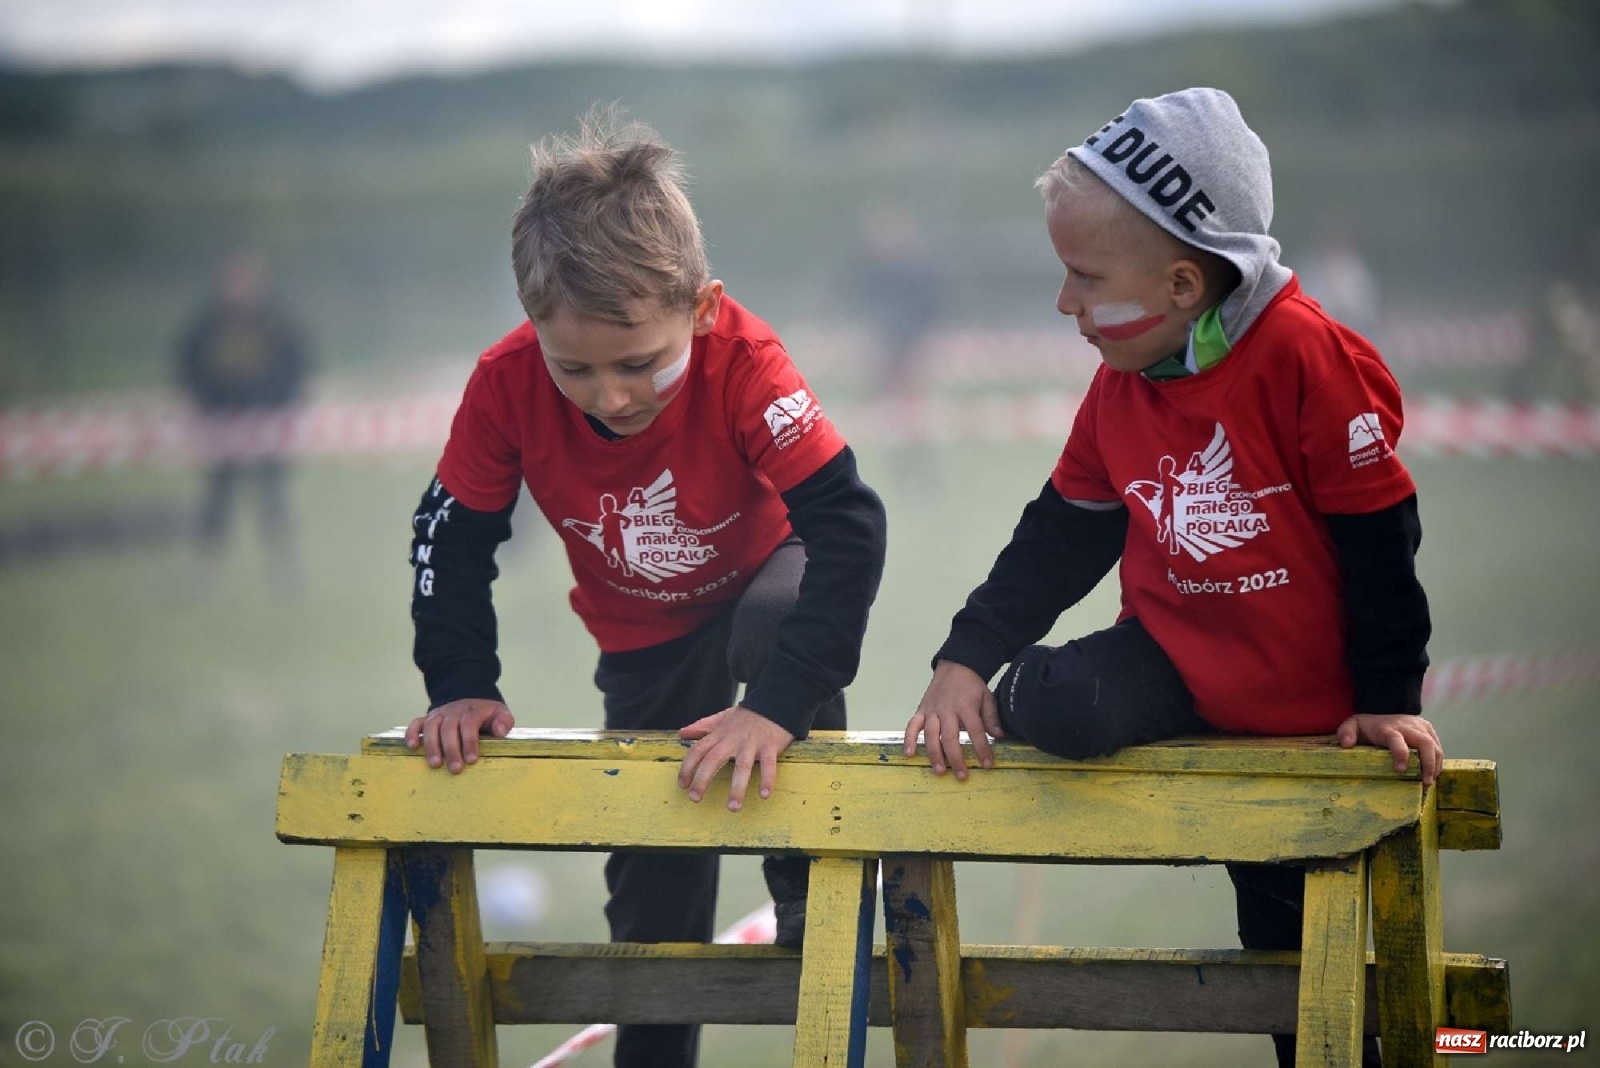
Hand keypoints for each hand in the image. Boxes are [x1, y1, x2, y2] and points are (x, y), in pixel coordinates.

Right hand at [405, 698, 514, 772]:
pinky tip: (412, 747)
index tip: (472, 760)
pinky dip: (411, 733)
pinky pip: (416, 723)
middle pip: (449, 728)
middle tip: (455, 769)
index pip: (469, 724)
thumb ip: (504, 721)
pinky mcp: (427, 718)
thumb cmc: (486, 714)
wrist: (470, 699)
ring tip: (435, 764)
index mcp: (472, 711)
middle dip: (452, 750)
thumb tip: (500, 731)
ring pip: (431, 726)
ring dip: (432, 745)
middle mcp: (453, 711)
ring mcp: (439, 714)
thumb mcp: (500, 713)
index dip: (470, 742)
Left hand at [677, 705, 795, 811]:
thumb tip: (681, 733)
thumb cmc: (747, 715)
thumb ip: (703, 726)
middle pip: (713, 759)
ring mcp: (752, 743)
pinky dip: (767, 780)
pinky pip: (769, 765)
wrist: (775, 703)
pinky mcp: (770, 746)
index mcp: (720, 734)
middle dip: (702, 779)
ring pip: (742, 766)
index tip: (682, 785)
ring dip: (737, 787)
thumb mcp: (722, 717)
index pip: (698, 750)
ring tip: (732, 807)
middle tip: (695, 799)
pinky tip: (764, 795)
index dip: (687, 767)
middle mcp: (733, 739)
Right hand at [902, 660, 1004, 779]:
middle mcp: (947, 710)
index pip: (975, 731)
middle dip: (956, 758)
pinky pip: (912, 726)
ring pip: (931, 735)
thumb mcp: (987, 697)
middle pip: (950, 737)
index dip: (982, 749)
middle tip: (962, 776)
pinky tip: (909, 754)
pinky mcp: (921, 710)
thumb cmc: (971, 685)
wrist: (954, 666)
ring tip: (939, 771)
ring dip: (934, 754)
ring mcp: (932, 710)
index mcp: (966, 707)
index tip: (988, 764)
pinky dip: (909, 739)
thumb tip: (998, 736)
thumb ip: (991, 717)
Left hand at [1336, 713, 1442, 784]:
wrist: (1385, 707)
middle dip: (1428, 763)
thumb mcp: (1353, 725)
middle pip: (1424, 743)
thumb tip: (1346, 744)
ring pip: (1435, 746)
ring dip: (1435, 765)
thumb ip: (1346, 732)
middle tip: (1425, 782)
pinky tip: (1433, 773)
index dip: (1400, 754)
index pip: (1397, 740)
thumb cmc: (1368, 724)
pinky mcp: (1429, 729)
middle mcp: (1407, 727)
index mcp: (1388, 728)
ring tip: (1429, 782)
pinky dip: (1438, 760)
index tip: (1400, 770)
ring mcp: (1420, 727)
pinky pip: (1438, 746)